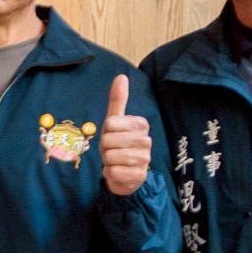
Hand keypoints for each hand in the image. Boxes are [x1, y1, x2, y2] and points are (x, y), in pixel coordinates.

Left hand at [99, 74, 150, 195]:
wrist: (125, 174)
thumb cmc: (118, 144)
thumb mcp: (115, 121)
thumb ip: (118, 100)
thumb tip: (121, 76)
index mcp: (141, 124)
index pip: (110, 123)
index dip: (105, 132)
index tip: (112, 136)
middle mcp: (146, 140)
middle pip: (108, 140)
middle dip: (105, 147)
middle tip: (113, 150)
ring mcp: (144, 159)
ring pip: (110, 156)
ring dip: (107, 161)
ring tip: (115, 161)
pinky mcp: (139, 175)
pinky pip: (113, 171)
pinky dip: (110, 173)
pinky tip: (118, 172)